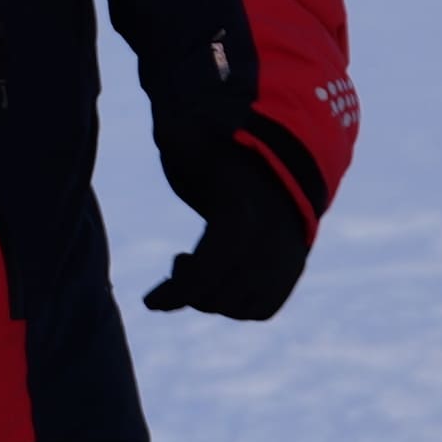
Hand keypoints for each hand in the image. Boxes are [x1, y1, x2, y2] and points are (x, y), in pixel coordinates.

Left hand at [142, 113, 320, 320]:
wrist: (277, 168)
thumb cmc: (225, 155)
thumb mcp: (199, 142)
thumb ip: (179, 136)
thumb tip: (168, 131)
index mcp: (244, 211)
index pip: (211, 265)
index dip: (179, 288)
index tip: (149, 302)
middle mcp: (272, 242)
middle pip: (220, 294)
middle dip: (188, 290)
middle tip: (179, 263)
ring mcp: (287, 262)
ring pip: (239, 308)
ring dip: (210, 298)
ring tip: (197, 266)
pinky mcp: (292, 273)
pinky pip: (260, 310)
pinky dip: (234, 305)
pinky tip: (219, 281)